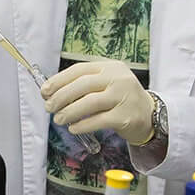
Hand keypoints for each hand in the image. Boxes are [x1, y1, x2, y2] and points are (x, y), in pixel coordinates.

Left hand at [41, 60, 155, 143]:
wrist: (149, 114)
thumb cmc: (121, 99)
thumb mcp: (107, 83)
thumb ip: (85, 85)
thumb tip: (52, 93)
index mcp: (110, 67)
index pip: (79, 70)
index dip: (59, 80)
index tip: (45, 91)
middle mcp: (118, 78)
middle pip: (82, 85)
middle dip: (61, 97)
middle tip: (49, 107)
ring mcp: (123, 97)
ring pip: (89, 103)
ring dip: (69, 112)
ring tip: (58, 119)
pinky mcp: (125, 116)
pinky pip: (98, 120)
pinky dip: (82, 125)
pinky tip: (73, 128)